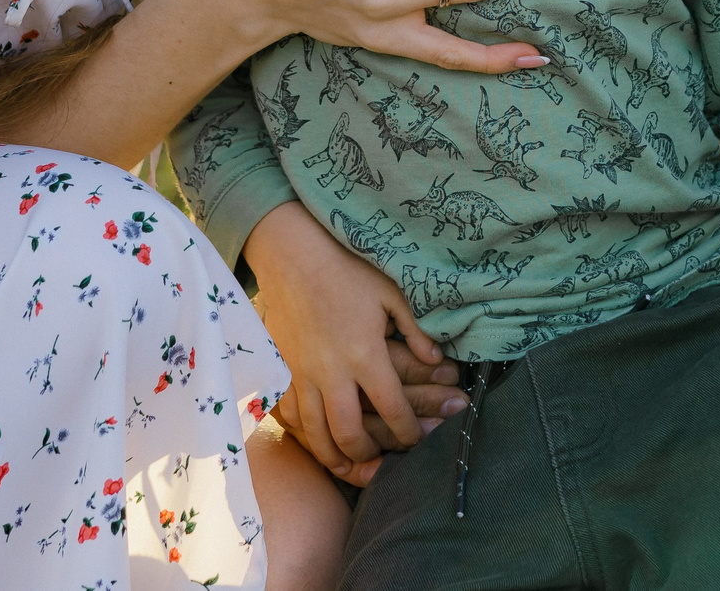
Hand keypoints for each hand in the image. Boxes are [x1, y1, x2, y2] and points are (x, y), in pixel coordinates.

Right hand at [245, 202, 464, 481]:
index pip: (393, 409)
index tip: (419, 439)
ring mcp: (301, 375)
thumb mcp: (392, 294)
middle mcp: (332, 373)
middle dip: (371, 455)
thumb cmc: (347, 272)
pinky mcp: (280, 372)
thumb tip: (439, 360)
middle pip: (352, 434)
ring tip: (354, 463)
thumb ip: (416, 331)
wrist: (293, 257)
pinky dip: (307, 438)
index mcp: (365, 354)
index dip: (410, 432)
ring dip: (338, 456)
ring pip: (318, 435)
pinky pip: (291, 419)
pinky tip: (320, 443)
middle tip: (384, 460)